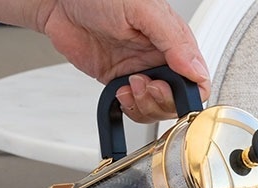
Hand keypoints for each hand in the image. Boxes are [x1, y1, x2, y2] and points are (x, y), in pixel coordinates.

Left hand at [37, 0, 210, 121]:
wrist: (60, 3)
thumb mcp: (143, 10)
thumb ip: (174, 40)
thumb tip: (195, 70)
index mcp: (174, 41)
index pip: (197, 79)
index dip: (187, 93)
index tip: (166, 87)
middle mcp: (160, 58)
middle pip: (177, 99)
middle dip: (161, 100)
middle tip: (144, 84)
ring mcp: (140, 71)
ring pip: (156, 107)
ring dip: (144, 105)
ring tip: (129, 85)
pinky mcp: (120, 81)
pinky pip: (134, 107)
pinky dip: (129, 107)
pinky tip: (120, 92)